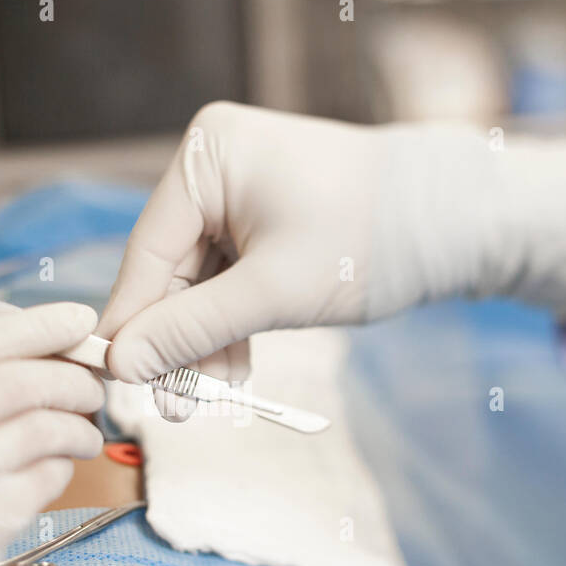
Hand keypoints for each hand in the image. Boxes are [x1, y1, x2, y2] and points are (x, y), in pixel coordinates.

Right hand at [0, 301, 104, 565]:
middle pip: (19, 383)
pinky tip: (56, 467)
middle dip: (72, 377)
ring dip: (78, 425)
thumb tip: (37, 341)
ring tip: (84, 431)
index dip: (37, 326)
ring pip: (43, 430)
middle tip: (92, 384)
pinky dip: (62, 466)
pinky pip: (45, 478)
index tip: (80, 320)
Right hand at [97, 102, 565, 408]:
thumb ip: (190, 330)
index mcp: (206, 157)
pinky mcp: (262, 221)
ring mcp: (238, 194)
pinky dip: (231, 327)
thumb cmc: (366, 241)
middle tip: (171, 408)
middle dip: (174, 344)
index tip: (113, 380)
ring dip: (204, 344)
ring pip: (200, 285)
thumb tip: (120, 365)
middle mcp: (213, 167)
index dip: (130, 324)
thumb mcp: (271, 294)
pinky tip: (234, 375)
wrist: (452, 222)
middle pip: (169, 273)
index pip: (147, 253)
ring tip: (205, 404)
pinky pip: (229, 281)